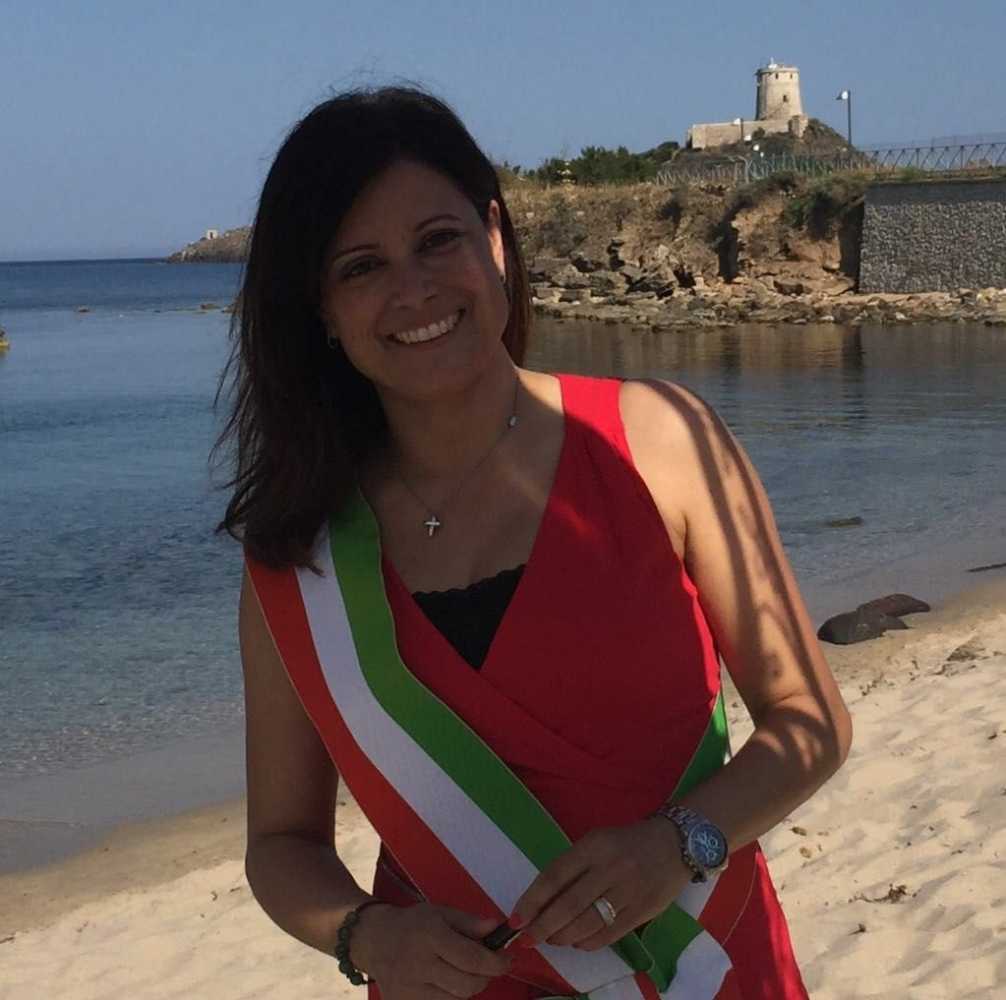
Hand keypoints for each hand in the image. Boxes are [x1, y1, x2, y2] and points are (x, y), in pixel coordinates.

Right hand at [351, 902, 511, 999]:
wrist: (374, 940)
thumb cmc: (412, 924)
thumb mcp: (441, 912)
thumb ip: (470, 922)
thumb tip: (497, 929)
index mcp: (430, 936)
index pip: (472, 958)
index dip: (495, 962)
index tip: (507, 960)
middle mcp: (419, 965)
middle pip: (467, 985)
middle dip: (485, 977)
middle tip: (487, 966)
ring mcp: (410, 990)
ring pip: (456, 999)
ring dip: (468, 987)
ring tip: (464, 971)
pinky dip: (450, 996)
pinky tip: (447, 982)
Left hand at [510, 819, 690, 951]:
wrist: (676, 843)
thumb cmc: (627, 842)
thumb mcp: (598, 842)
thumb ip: (574, 867)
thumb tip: (543, 901)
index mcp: (593, 846)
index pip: (555, 876)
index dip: (532, 900)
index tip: (516, 919)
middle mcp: (610, 867)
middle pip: (569, 904)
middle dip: (543, 926)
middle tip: (527, 940)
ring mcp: (628, 890)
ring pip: (588, 922)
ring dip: (564, 936)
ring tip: (552, 940)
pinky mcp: (644, 910)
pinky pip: (610, 933)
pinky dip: (589, 942)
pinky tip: (577, 942)